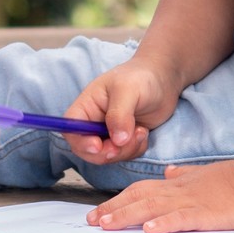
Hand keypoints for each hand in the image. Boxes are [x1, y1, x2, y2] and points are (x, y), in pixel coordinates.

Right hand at [63, 60, 178, 165]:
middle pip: (87, 149)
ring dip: (126, 150)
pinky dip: (135, 150)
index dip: (80, 141)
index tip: (98, 146)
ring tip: (141, 131)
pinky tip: (143, 133)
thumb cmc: (141, 77)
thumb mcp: (128, 89)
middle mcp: (94, 122)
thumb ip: (119, 114)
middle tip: (125, 143)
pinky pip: (124, 156)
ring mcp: (108, 133)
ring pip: (108, 156)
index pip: (71, 128)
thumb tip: (117, 140)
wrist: (162, 80)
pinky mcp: (124, 140)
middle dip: (107, 152)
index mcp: (86, 106)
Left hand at [88, 159, 233, 232]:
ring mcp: (191, 202)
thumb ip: (184, 175)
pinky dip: (164, 223)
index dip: (117, 200)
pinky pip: (182, 218)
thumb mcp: (203, 174)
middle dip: (113, 209)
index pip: (140, 190)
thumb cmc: (233, 180)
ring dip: (127, 215)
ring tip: (106, 224)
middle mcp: (177, 192)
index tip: (99, 211)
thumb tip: (167, 172)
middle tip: (91, 221)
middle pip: (138, 198)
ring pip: (152, 207)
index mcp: (176, 185)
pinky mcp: (207, 215)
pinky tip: (149, 229)